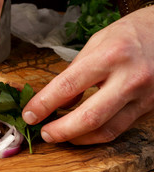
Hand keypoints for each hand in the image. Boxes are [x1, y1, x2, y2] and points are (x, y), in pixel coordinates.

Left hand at [23, 6, 153, 144]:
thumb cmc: (128, 34)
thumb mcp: (96, 43)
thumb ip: (75, 72)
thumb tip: (58, 101)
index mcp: (110, 55)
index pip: (68, 85)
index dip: (44, 103)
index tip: (29, 114)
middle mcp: (129, 78)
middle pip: (89, 116)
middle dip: (61, 130)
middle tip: (44, 133)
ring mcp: (142, 96)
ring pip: (105, 129)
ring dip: (77, 138)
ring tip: (59, 136)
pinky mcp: (148, 107)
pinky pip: (118, 129)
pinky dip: (95, 135)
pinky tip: (81, 133)